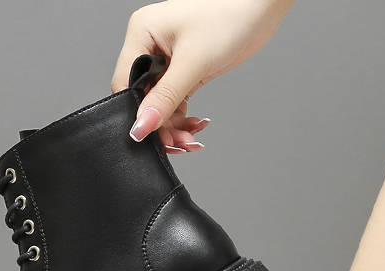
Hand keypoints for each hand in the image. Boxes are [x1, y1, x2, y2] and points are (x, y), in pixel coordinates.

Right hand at [111, 0, 294, 152]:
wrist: (259, 9)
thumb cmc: (227, 15)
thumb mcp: (191, 62)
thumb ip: (165, 97)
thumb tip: (142, 125)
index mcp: (142, 33)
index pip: (126, 83)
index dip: (136, 112)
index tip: (147, 135)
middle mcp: (151, 46)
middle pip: (144, 99)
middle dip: (160, 124)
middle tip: (176, 142)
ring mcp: (167, 60)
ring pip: (160, 105)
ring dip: (173, 126)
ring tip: (189, 138)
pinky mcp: (184, 71)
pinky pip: (175, 102)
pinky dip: (183, 118)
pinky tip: (195, 126)